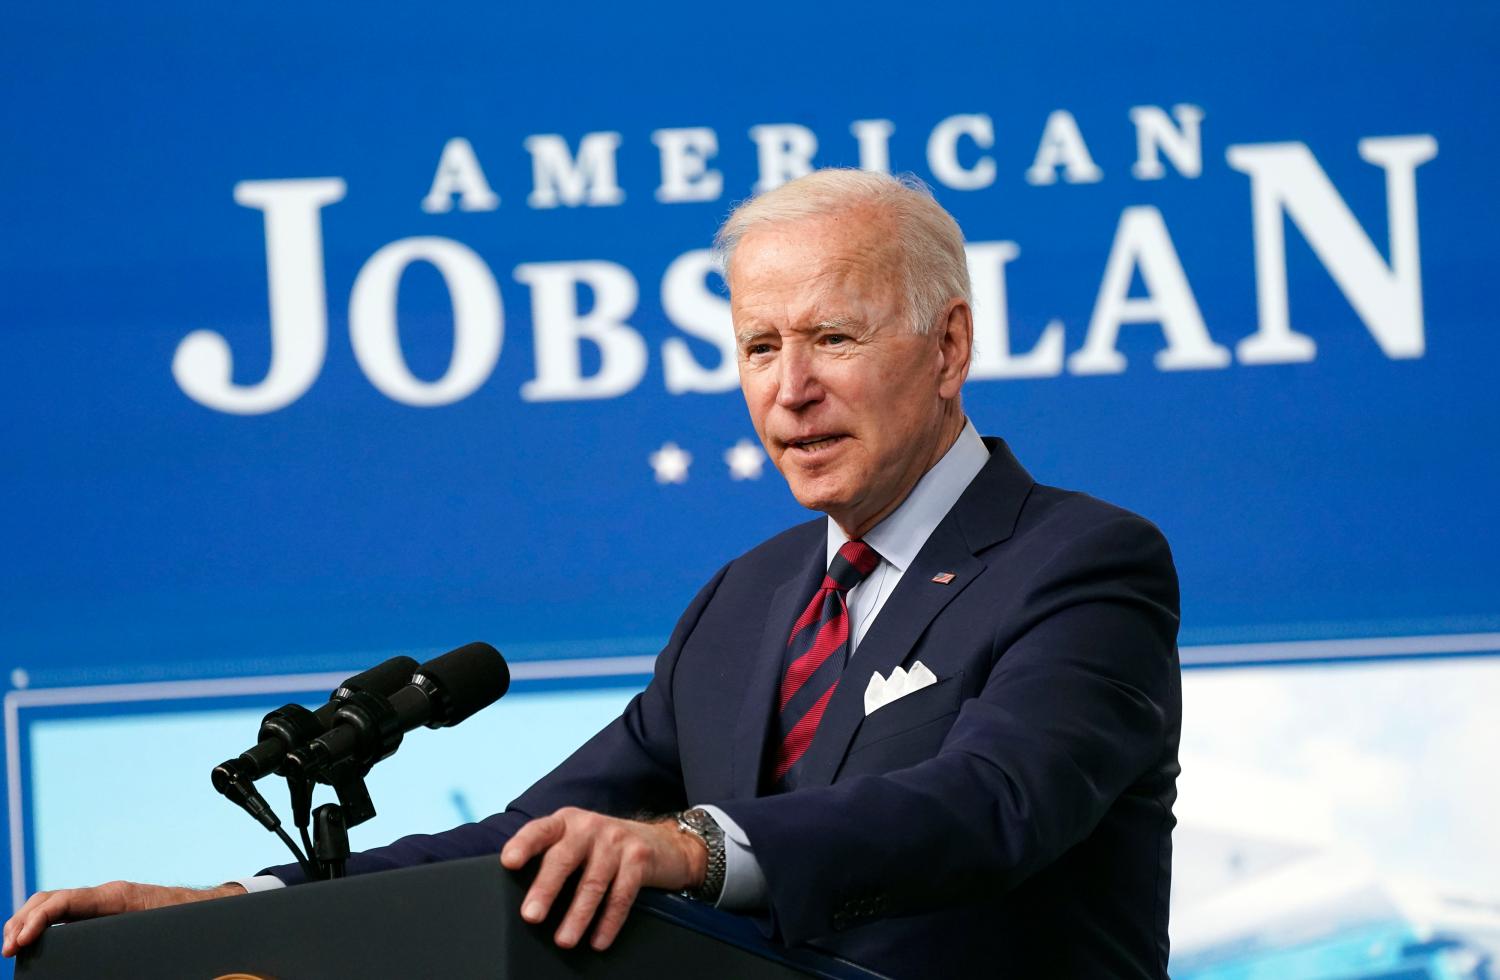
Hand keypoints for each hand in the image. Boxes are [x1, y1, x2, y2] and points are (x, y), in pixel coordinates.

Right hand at [2, 880, 243, 956]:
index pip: (64, 901)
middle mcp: (105, 894)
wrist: (208, 910)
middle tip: (6, 950)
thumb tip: (94, 961)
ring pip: (55, 903)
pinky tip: (33, 940)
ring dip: (28, 921)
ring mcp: (103, 900)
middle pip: (51, 898)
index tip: (18, 941)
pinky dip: (44, 922)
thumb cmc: (185, 921)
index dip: (36, 920)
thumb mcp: (154, 932)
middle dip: (23, 921)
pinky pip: (67, 911)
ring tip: (11, 945)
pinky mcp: (104, 909)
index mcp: (115, 897)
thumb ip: (128, 943)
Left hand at [500, 807, 704, 951]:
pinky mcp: (639, 859)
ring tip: (564, 940)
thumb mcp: (578, 841)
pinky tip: (598, 940)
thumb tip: (521, 894)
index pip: (540, 830)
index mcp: (567, 822)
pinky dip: (609, 921)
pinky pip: (621, 895)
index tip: (509, 862)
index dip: (524, 844)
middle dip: (546, 889)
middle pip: (563, 858)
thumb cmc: (607, 848)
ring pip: (593, 882)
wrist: (664, 842)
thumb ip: (552, 855)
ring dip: (578, 915)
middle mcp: (590, 827)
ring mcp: (616, 841)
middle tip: (532, 915)